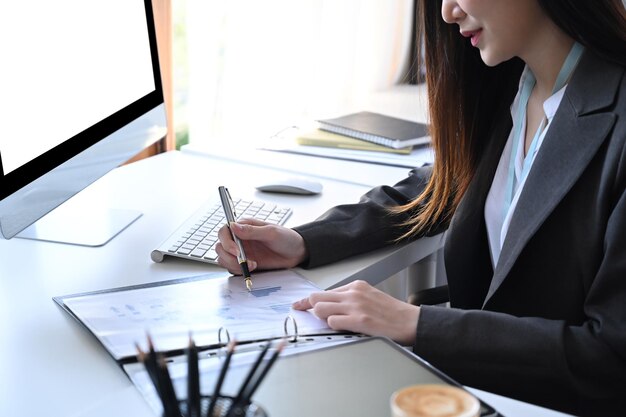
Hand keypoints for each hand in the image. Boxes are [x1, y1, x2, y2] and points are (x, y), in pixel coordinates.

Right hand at [216, 218, 307, 273]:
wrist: (297, 252)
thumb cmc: (287, 238)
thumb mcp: (271, 232)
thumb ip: (252, 231)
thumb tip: (234, 226)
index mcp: (244, 226)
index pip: (224, 231)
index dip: (226, 242)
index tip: (237, 251)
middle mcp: (240, 239)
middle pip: (220, 247)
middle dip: (229, 257)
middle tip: (244, 261)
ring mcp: (242, 251)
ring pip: (224, 259)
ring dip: (234, 265)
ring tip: (251, 265)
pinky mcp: (245, 263)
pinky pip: (232, 268)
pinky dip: (238, 271)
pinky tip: (252, 268)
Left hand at [292, 280, 419, 345]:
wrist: (410, 321)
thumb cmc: (391, 313)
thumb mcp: (369, 296)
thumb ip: (350, 298)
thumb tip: (330, 305)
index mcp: (356, 286)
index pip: (324, 291)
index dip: (308, 300)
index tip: (298, 304)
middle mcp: (354, 293)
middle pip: (317, 297)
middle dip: (308, 307)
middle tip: (303, 314)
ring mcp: (356, 307)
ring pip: (321, 309)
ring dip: (322, 318)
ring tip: (334, 323)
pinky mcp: (359, 321)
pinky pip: (333, 322)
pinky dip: (333, 327)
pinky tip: (343, 328)